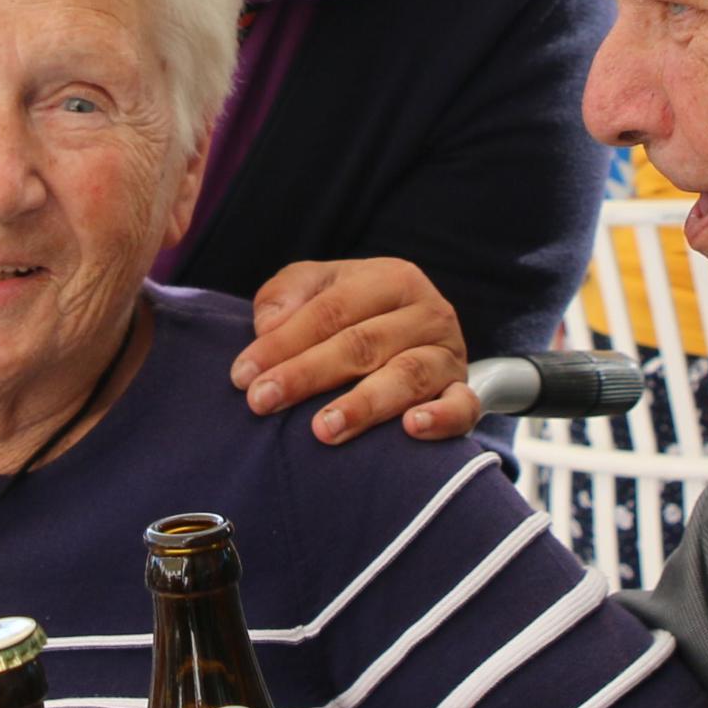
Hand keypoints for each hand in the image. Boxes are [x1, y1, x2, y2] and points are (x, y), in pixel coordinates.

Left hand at [233, 258, 475, 443]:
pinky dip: (440, 418)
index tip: (244, 374)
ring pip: (407, 376)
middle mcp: (427, 311)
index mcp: (391, 278)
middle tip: (263, 401)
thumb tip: (267, 326)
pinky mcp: (463, 391)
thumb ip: (287, 296)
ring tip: (323, 430)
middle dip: (307, 374)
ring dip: (363, 404)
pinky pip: (462, 406)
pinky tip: (410, 429)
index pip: (331, 309)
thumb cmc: (355, 313)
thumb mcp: (319, 288)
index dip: (284, 342)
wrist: (415, 334)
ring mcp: (449, 353)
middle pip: (363, 343)